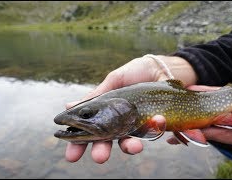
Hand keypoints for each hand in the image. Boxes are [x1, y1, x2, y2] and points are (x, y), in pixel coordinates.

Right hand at [64, 55, 196, 163]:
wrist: (163, 67)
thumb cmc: (136, 72)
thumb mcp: (114, 80)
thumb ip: (96, 95)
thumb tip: (68, 106)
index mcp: (106, 113)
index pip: (89, 131)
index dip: (79, 144)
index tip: (71, 156)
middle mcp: (119, 123)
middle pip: (107, 142)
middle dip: (102, 151)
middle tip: (100, 157)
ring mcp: (137, 125)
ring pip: (129, 143)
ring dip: (130, 147)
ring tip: (133, 147)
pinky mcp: (154, 124)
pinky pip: (153, 132)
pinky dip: (154, 128)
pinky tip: (158, 119)